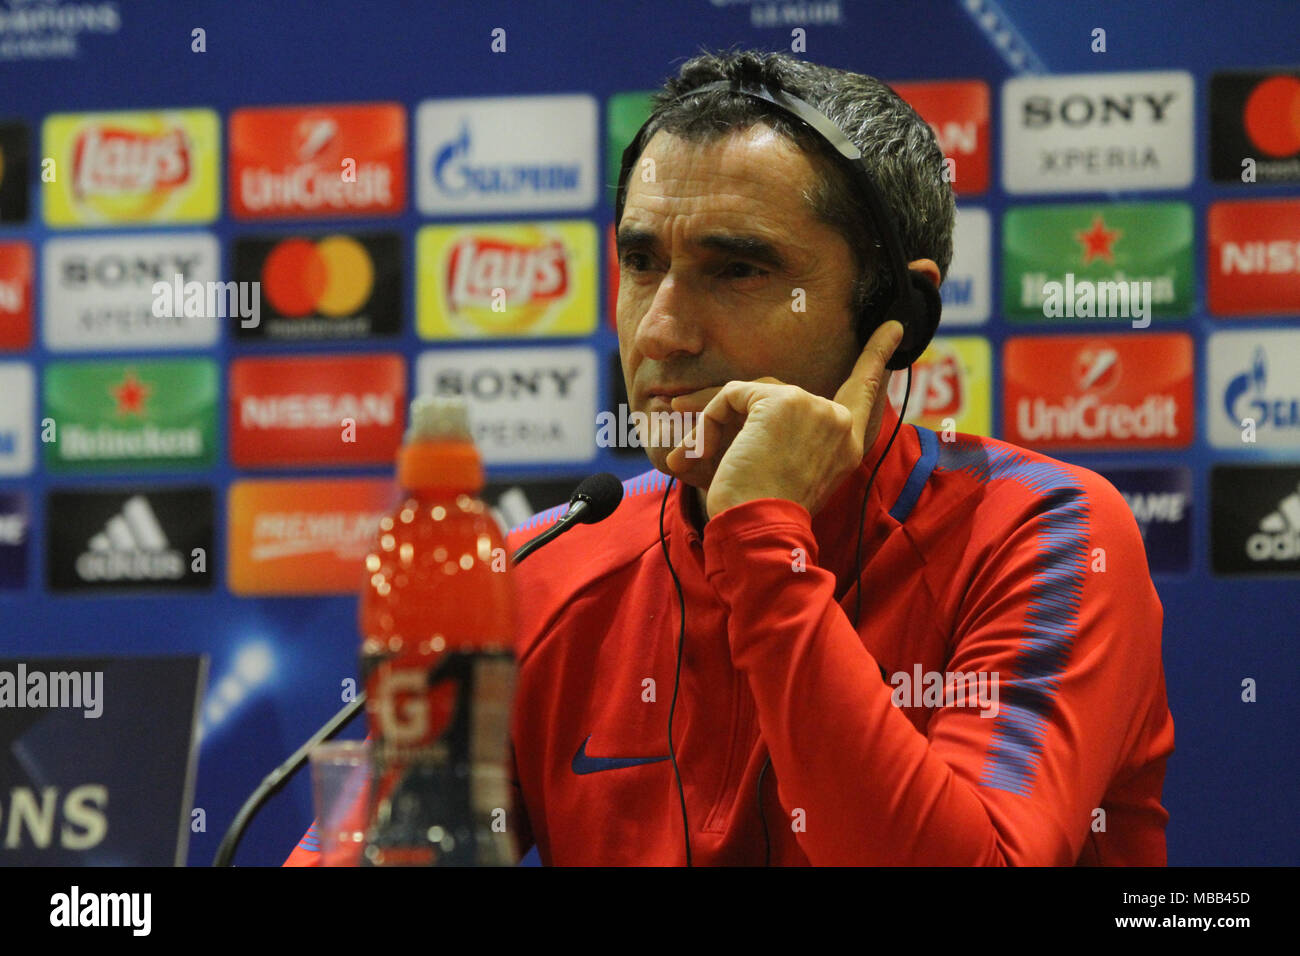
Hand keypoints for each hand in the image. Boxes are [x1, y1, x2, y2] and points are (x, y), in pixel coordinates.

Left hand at [664, 319, 904, 519]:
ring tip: (695, 459)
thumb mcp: (781, 472)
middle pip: (778, 393)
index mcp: (848, 444)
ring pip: (751, 394)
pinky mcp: (783, 402)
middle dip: (731, 411)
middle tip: (688, 433)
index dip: (877, 355)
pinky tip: (702, 451)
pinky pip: (732, 395)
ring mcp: (814, 408)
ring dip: (716, 424)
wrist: (756, 532)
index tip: (894, 326)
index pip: (866, 390)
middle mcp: (838, 423)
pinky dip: (710, 422)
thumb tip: (721, 403)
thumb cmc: (759, 514)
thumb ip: (776, 436)